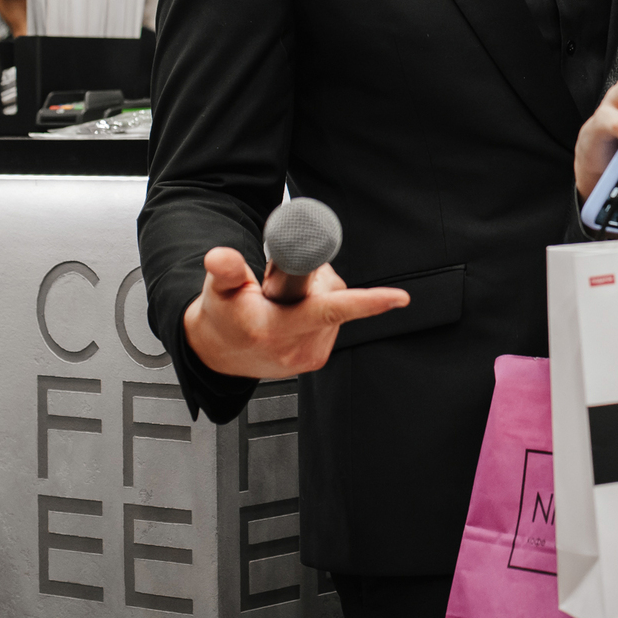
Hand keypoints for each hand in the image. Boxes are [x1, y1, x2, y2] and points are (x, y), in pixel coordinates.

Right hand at [182, 246, 408, 379]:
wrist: (218, 354)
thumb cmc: (222, 317)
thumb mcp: (218, 289)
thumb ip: (225, 270)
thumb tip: (220, 256)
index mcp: (275, 328)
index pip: (330, 310)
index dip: (368, 303)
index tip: (399, 297)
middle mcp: (296, 348)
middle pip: (334, 294)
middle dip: (317, 277)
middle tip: (287, 279)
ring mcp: (307, 357)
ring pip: (337, 307)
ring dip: (320, 295)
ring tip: (287, 301)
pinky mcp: (314, 361)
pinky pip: (334, 322)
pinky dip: (322, 312)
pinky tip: (297, 314)